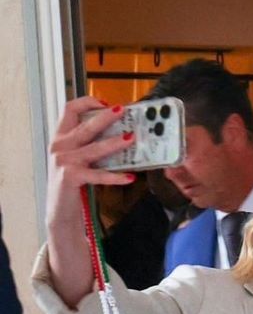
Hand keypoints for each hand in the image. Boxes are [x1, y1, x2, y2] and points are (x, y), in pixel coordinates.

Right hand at [45, 97, 135, 305]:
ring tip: (132, 138)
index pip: (70, 109)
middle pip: (85, 125)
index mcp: (61, 137)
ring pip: (94, 148)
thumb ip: (90, 144)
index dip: (88, 103)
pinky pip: (99, 175)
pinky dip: (116, 176)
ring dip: (114, 143)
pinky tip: (130, 177)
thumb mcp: (78, 158)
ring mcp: (64, 161)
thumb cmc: (73, 182)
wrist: (60, 210)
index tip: (106, 103)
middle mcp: (60, 146)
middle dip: (105, 116)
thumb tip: (121, 132)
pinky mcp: (72, 177)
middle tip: (123, 111)